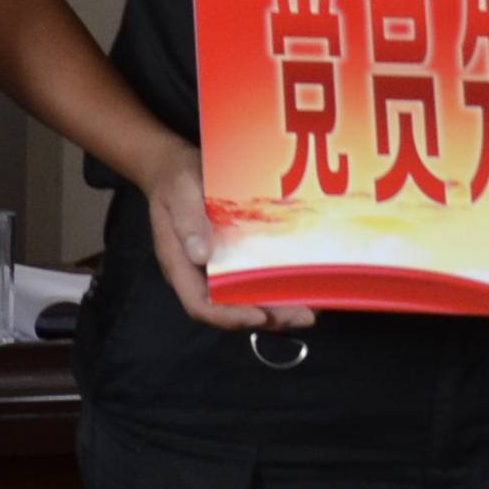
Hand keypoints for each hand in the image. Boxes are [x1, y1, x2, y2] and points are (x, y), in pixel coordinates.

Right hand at [142, 134, 305, 332]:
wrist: (175, 170)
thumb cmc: (175, 182)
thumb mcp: (178, 192)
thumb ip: (187, 221)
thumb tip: (201, 256)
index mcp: (180, 266)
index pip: (200, 305)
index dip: (229, 317)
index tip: (260, 316)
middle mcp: (199, 276)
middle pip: (231, 311)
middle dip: (268, 318)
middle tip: (304, 316)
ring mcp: (217, 271)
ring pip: (247, 301)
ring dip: (280, 309)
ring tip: (313, 308)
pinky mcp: (232, 261)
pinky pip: (255, 282)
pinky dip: (279, 289)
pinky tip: (306, 286)